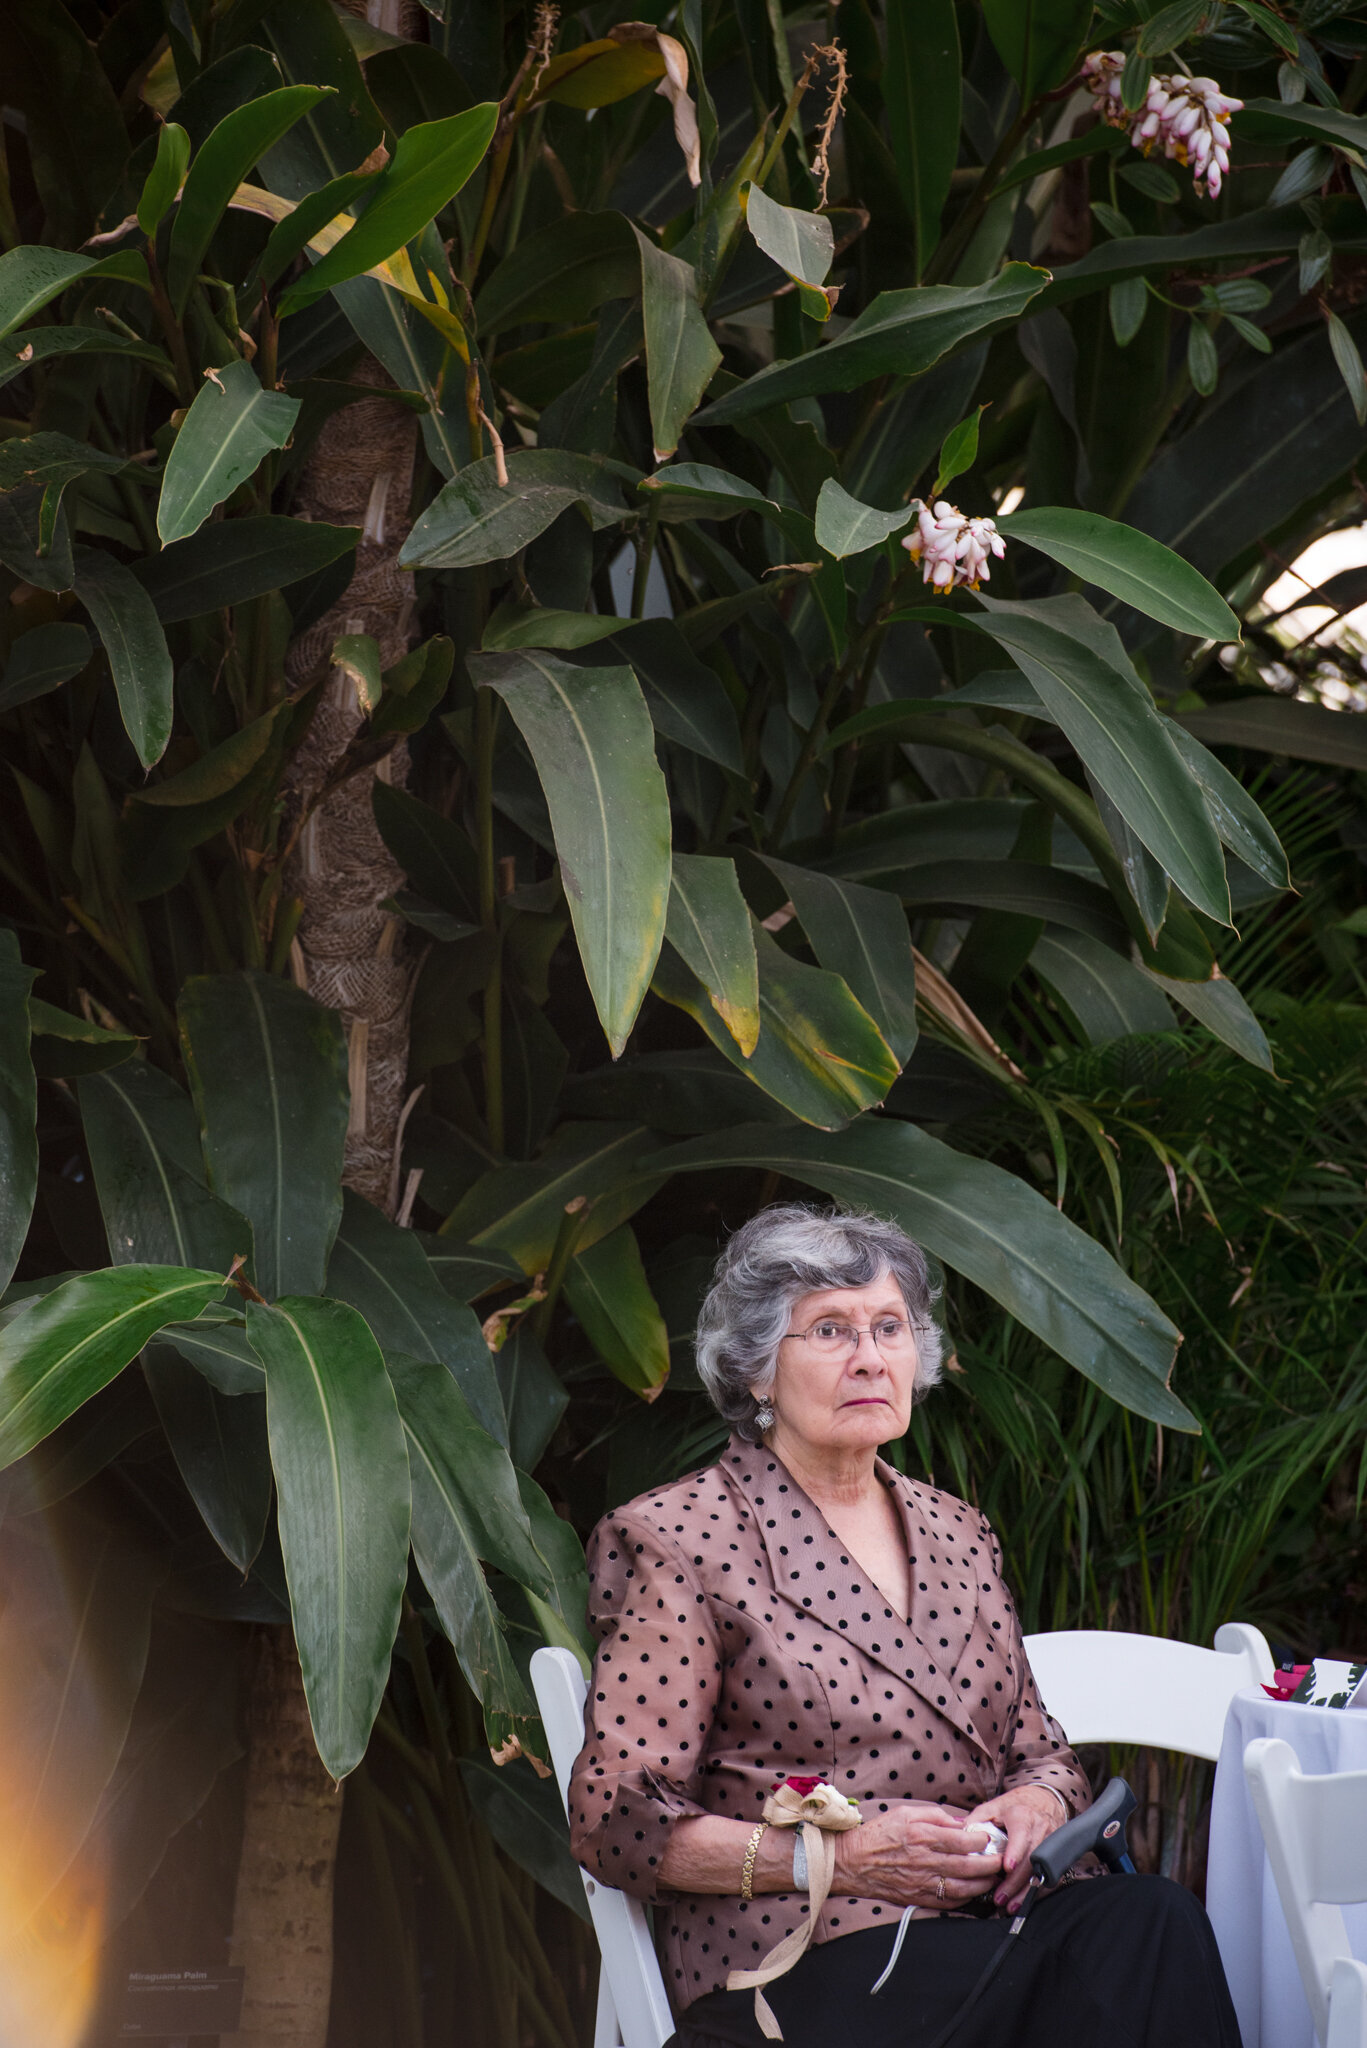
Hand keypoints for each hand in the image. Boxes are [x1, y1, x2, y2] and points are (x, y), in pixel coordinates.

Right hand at [832, 1802, 1001, 1910]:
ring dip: (982, 1884)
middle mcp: (925, 1860)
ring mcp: (923, 1882)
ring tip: (993, 1879)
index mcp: (923, 1836)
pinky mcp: (919, 1898)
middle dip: (989, 1864)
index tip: (988, 1837)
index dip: (980, 1839)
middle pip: (967, 1865)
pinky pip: (948, 1903)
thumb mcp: (906, 1812)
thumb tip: (959, 1823)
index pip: (961, 1839)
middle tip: (1001, 1861)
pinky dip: (965, 1900)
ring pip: (962, 1887)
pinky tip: (973, 1893)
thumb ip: (935, 1815)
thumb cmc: (880, 1834)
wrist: (854, 1862)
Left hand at [965, 1786, 1068, 1911]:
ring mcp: (1051, 1843)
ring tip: (1010, 1905)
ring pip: (1042, 1871)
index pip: (1021, 1835)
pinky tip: (1024, 1900)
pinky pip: (1050, 1878)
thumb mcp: (993, 1806)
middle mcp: (1040, 1829)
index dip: (1015, 1852)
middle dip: (1015, 1882)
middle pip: (1030, 1859)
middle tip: (999, 1898)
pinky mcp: (1057, 1856)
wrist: (1043, 1802)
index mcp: (1022, 1816)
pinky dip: (1037, 1892)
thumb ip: (976, 1820)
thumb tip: (958, 1833)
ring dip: (1026, 1891)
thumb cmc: (1015, 1807)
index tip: (1007, 1867)